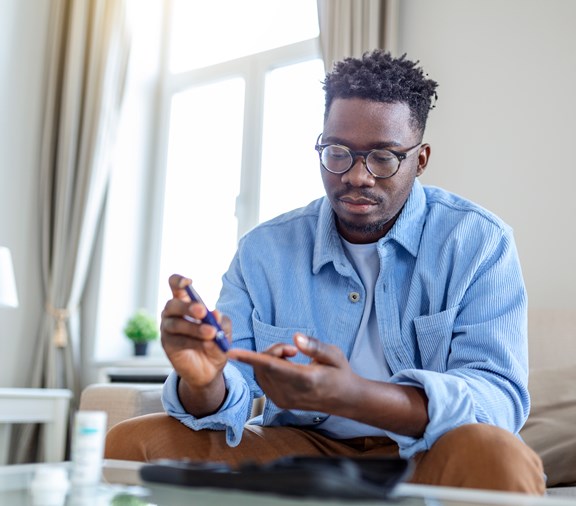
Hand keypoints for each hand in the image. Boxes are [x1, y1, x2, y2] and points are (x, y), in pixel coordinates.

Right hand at [161, 274, 230, 414]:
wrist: (210, 369)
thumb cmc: (215, 342)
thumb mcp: (224, 330)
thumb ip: (221, 321)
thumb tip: (215, 313)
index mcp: (185, 302)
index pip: (175, 285)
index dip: (178, 281)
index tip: (188, 282)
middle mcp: (172, 313)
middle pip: (173, 304)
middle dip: (188, 307)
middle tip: (203, 312)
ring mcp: (168, 329)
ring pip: (176, 324)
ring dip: (194, 328)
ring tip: (211, 333)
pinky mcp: (168, 345)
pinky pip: (177, 340)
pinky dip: (193, 341)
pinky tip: (206, 344)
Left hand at [229, 334, 429, 435]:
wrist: (344, 399)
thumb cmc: (340, 373)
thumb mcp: (334, 355)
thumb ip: (315, 346)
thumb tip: (295, 338)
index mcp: (305, 380)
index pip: (272, 366)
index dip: (250, 357)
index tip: (231, 352)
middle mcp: (290, 393)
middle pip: (264, 365)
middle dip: (272, 350)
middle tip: (292, 349)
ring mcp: (283, 400)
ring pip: (261, 372)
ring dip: (270, 359)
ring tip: (292, 357)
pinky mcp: (279, 402)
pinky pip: (263, 379)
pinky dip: (268, 368)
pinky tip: (286, 366)